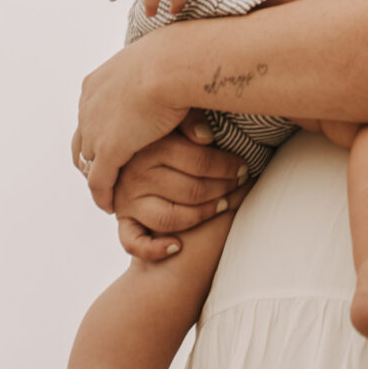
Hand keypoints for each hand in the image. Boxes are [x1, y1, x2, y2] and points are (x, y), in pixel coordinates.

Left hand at [74, 37, 190, 212]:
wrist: (170, 65)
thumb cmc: (177, 61)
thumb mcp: (163, 72)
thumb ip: (168, 92)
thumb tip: (195, 117)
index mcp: (98, 82)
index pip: (90, 113)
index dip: (98, 129)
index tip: (109, 140)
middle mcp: (89, 104)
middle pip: (82, 137)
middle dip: (90, 154)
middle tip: (102, 170)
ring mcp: (94, 128)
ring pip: (87, 161)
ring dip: (96, 176)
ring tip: (108, 191)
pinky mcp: (105, 149)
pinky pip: (98, 181)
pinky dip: (102, 194)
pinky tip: (110, 206)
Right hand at [110, 123, 250, 260]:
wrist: (123, 145)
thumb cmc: (157, 135)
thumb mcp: (169, 120)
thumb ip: (187, 121)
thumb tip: (207, 136)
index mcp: (148, 147)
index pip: (198, 161)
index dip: (226, 166)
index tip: (244, 168)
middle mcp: (134, 174)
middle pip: (191, 190)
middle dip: (222, 189)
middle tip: (239, 184)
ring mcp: (126, 200)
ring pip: (171, 217)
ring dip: (201, 216)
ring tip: (224, 206)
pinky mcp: (123, 222)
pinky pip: (136, 241)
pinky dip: (155, 248)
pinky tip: (176, 246)